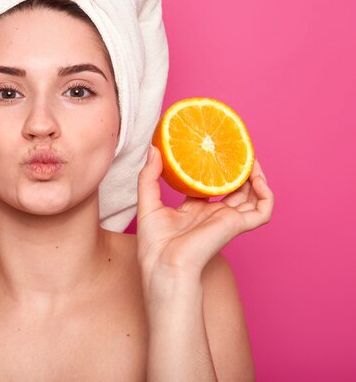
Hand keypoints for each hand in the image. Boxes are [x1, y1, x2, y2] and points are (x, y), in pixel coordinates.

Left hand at [136, 146, 273, 280]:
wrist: (165, 265)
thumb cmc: (154, 244)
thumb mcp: (147, 203)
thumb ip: (148, 176)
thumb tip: (152, 149)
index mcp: (194, 210)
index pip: (210, 186)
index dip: (214, 169)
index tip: (212, 150)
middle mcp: (213, 214)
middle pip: (235, 188)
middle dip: (239, 170)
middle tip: (237, 149)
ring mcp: (227, 219)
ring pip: (253, 196)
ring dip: (256, 177)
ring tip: (252, 159)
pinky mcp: (237, 226)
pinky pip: (263, 210)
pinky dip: (266, 194)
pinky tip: (257, 179)